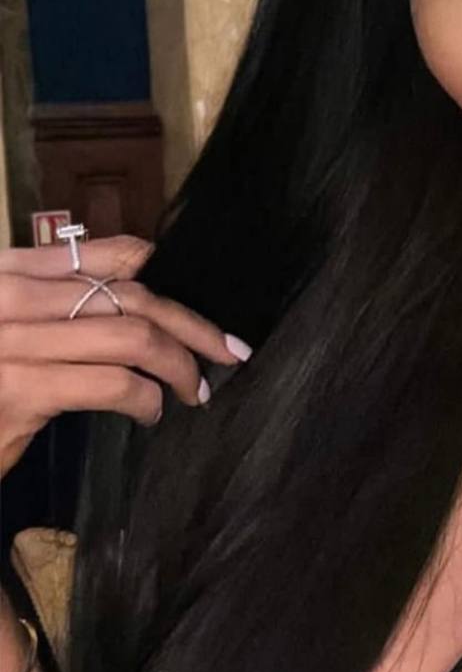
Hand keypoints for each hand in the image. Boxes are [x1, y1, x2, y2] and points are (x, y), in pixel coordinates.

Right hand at [0, 234, 249, 480]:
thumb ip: (59, 296)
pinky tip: (150, 414)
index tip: (204, 315)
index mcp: (10, 271)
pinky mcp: (18, 392)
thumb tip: (142, 277)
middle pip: (134, 297)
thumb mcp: (9, 324)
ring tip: (193, 389)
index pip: (111, 257)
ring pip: (132, 337)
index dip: (170, 282)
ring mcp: (13, 342)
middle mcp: (12, 296)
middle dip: (193, 326)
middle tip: (228, 352)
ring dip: (179, 366)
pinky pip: (111, 385)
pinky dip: (145, 400)